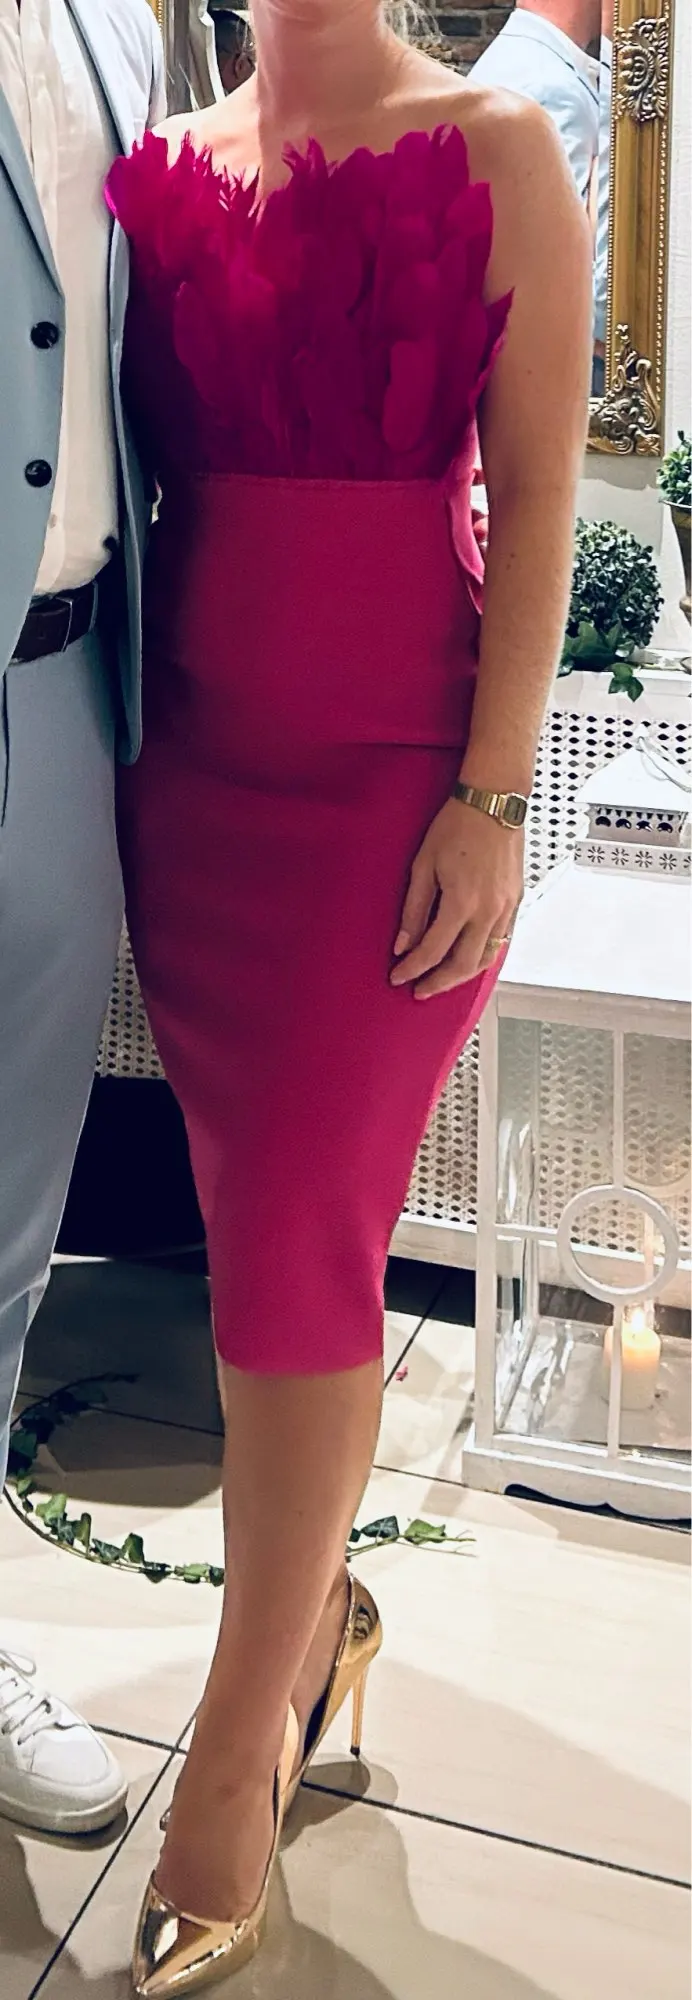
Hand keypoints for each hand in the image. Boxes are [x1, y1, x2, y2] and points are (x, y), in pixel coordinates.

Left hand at [390, 800, 523, 998]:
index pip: (433, 950)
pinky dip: (482, 957)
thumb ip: (414, 909)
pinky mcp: (515, 903)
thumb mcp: (423, 865)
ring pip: (485, 958)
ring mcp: (506, 909)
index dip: (413, 969)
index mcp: (462, 902)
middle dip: (438, 982)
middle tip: (419, 990)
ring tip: (441, 979)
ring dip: (462, 975)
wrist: (495, 803)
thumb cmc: (459, 825)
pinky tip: (468, 958)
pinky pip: (500, 942)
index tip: (398, 976)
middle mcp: (488, 911)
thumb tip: (403, 943)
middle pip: (463, 965)